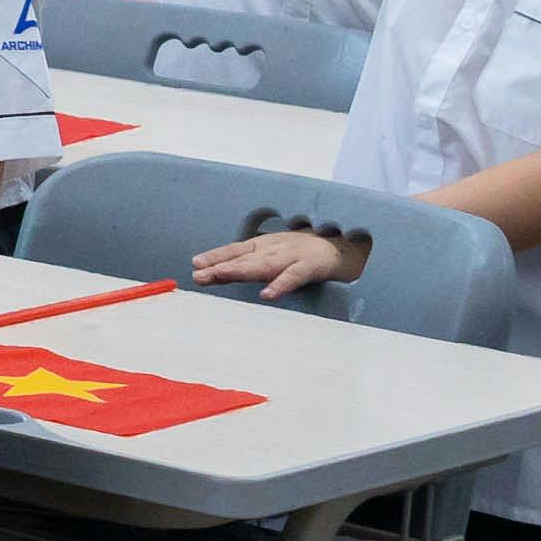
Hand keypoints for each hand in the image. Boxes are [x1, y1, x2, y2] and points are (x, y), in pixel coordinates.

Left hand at [189, 225, 364, 300]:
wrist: (345, 247)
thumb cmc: (304, 253)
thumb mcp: (273, 255)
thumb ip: (246, 264)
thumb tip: (212, 270)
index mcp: (266, 246)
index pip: (235, 250)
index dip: (215, 256)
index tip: (195, 265)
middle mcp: (275, 249)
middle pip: (244, 259)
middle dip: (220, 266)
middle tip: (199, 275)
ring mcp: (292, 257)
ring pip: (263, 265)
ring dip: (241, 271)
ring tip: (221, 276)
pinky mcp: (310, 267)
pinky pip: (293, 277)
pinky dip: (280, 285)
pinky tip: (267, 294)